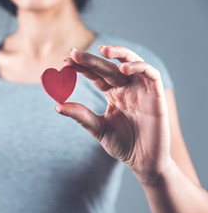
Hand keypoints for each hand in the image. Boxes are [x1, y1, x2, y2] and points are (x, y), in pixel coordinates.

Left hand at [56, 46, 172, 180]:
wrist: (143, 162)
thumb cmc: (122, 145)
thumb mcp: (98, 128)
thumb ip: (81, 116)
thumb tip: (56, 105)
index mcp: (112, 93)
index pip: (96, 75)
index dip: (82, 67)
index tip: (65, 62)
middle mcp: (126, 88)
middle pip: (108, 67)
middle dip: (91, 59)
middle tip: (74, 54)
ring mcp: (141, 90)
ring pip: (132, 62)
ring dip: (119, 53)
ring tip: (102, 50)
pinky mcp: (156, 96)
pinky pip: (151, 74)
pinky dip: (139, 67)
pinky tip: (123, 69)